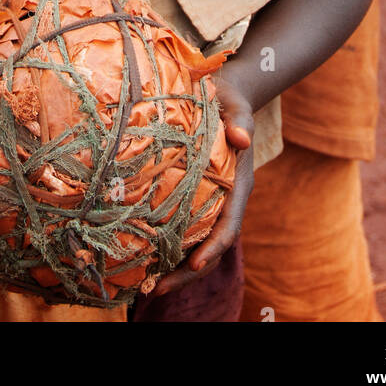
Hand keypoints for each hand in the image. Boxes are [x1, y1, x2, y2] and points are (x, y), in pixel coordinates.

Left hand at [151, 76, 253, 295]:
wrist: (223, 96)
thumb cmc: (229, 101)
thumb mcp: (238, 107)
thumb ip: (241, 122)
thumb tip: (243, 139)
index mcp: (239, 185)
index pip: (229, 225)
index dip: (214, 247)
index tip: (195, 263)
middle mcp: (225, 201)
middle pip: (211, 247)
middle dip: (189, 271)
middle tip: (159, 289)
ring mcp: (210, 202)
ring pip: (196, 244)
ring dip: (176, 267)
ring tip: (146, 285)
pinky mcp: (194, 197)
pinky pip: (183, 229)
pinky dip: (167, 246)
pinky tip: (141, 257)